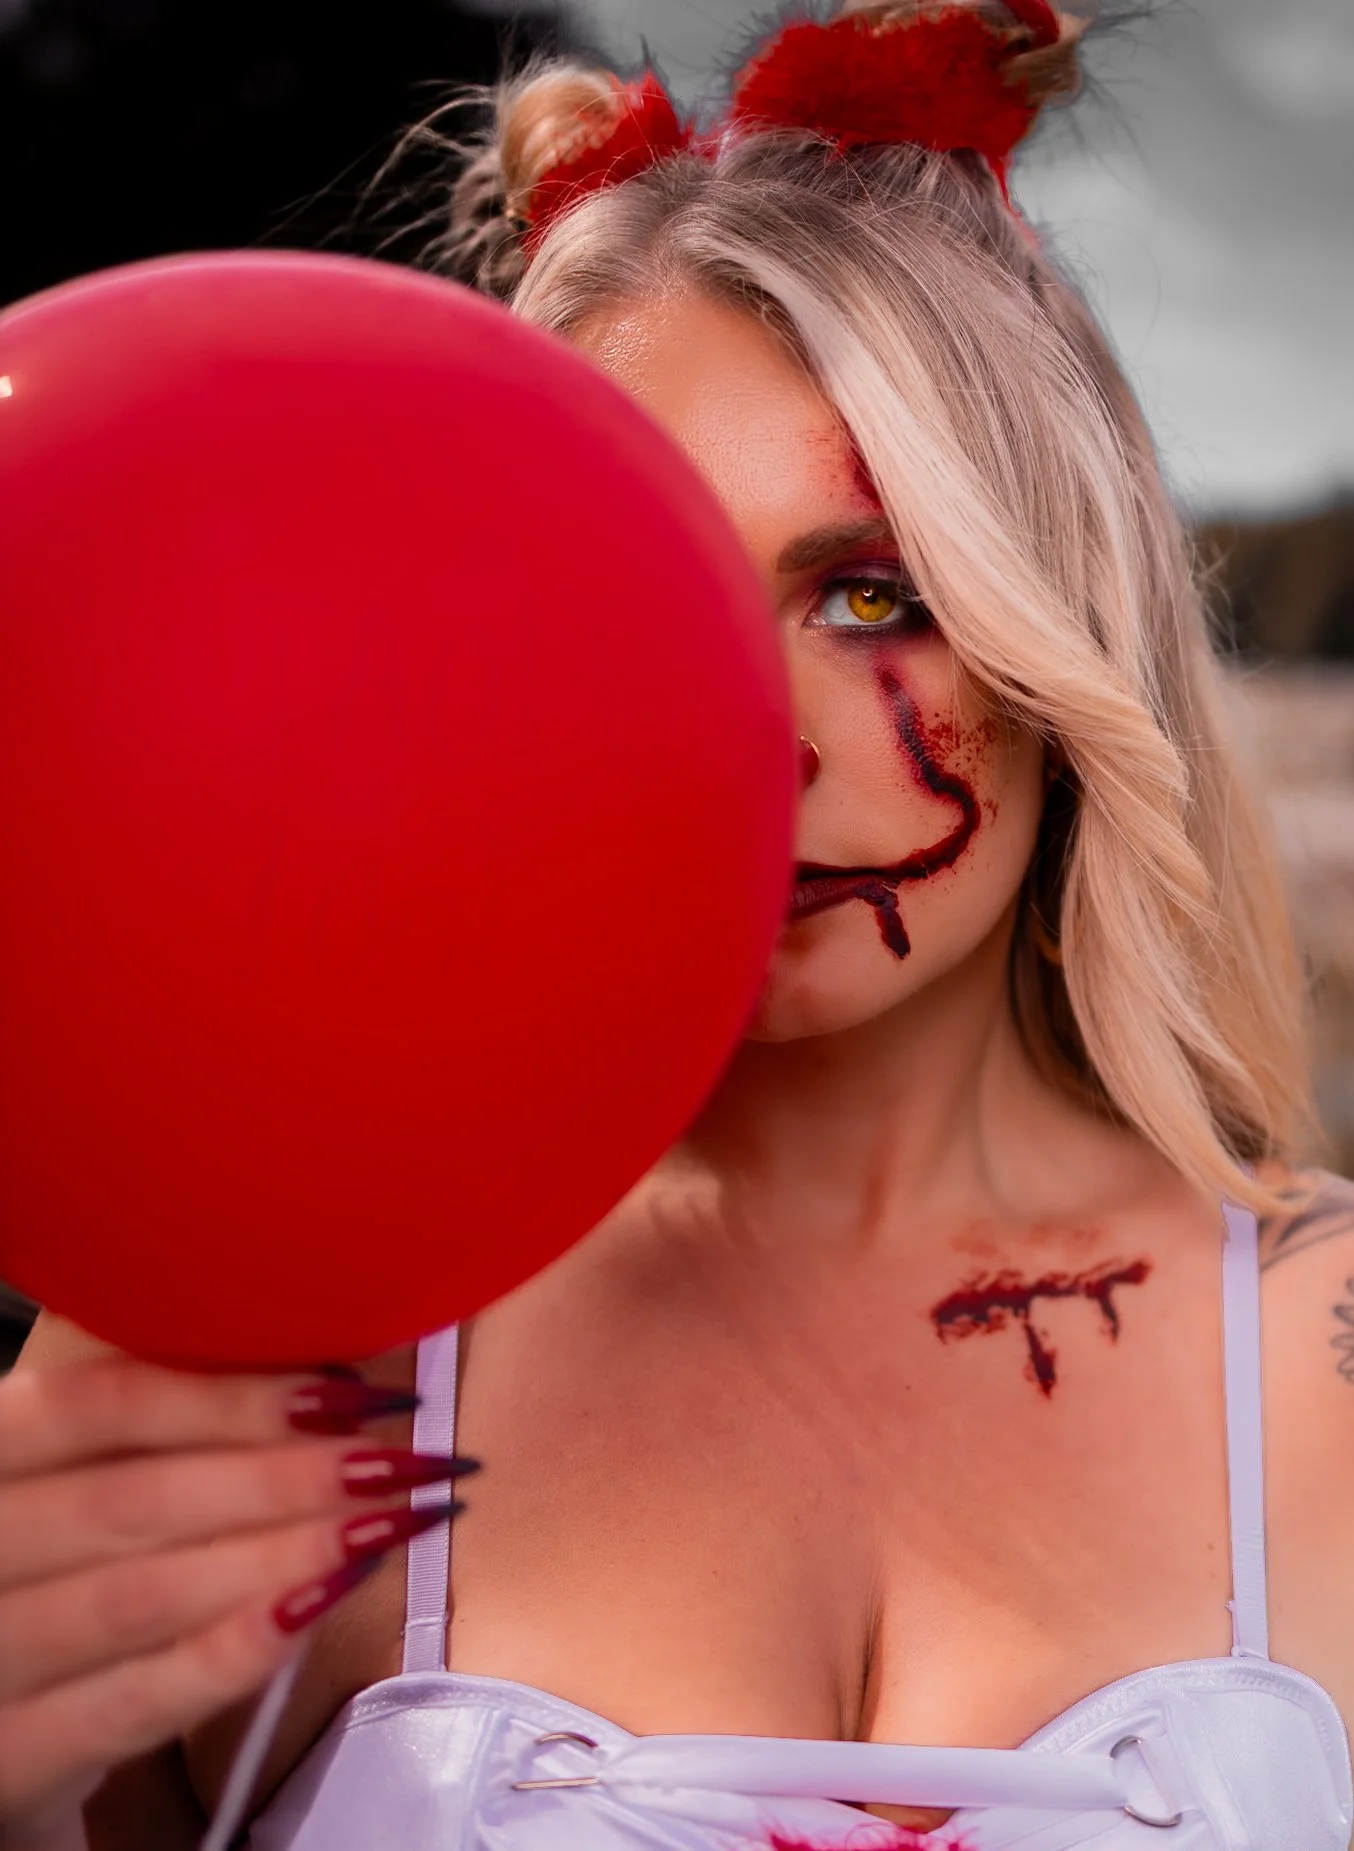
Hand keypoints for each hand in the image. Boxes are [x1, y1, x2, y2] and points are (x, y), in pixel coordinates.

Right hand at [0, 1354, 472, 1840]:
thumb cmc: (50, 1575)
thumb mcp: (74, 1489)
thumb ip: (156, 1434)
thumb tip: (318, 1380)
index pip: (98, 1406)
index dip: (226, 1394)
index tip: (346, 1388)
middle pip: (134, 1500)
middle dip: (285, 1473)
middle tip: (404, 1458)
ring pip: (145, 1594)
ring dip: (285, 1551)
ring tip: (394, 1520)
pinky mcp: (13, 1761)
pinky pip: (136, 1699)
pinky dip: (236, 1648)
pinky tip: (324, 1602)